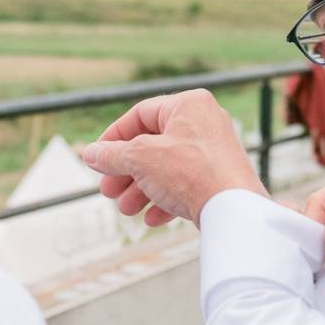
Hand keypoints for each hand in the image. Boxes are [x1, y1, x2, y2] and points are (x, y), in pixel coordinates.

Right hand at [82, 89, 267, 226]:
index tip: (96, 158)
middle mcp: (205, 122)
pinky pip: (186, 185)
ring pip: (167, 168)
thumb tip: (90, 153)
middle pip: (152, 144)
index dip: (114, 137)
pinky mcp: (221, 178)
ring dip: (141, 190)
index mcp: (188, 105)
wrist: (234, 210)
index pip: (140, 114)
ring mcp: (215, 152)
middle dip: (126, 171)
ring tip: (126, 209)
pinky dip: (165, 200)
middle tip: (108, 191)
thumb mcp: (141, 159)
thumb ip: (112, 154)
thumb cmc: (191, 173)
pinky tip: (151, 219)